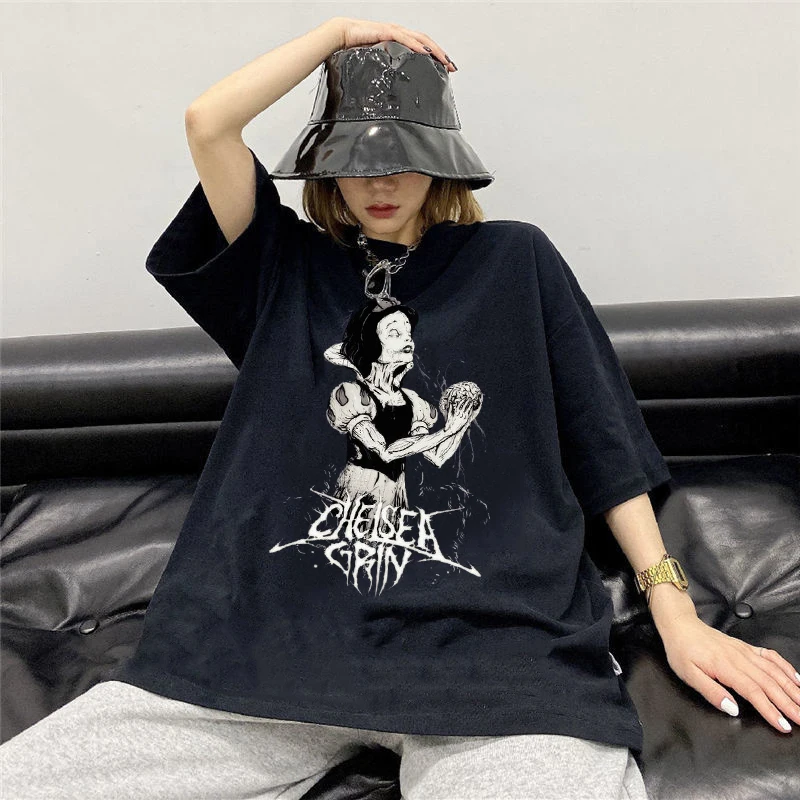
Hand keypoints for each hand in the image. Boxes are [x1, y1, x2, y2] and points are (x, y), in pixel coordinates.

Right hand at [331, 17, 454, 70]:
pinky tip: (424, 52)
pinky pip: (404, 38)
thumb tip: (395, 89)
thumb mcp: (376, 62)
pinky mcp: (385, 32)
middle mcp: (399, 33)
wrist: (340, 37)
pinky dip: (415, 45)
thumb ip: (387, 70)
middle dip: (440, 54)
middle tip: (451, 67)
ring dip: (433, 49)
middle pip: (425, 41)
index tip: (446, 68)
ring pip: (419, 39)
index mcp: (398, 40)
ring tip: (443, 61)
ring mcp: (393, 31)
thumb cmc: (355, 49)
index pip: (421, 46)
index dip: (435, 55)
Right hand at [444, 395, 472, 431]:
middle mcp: (460, 414)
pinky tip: (472, 407)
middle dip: (467, 402)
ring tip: (471, 402)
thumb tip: (450, 402)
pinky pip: (469, 414)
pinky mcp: (466, 420)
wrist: (452, 429)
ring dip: (470, 405)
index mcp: (456, 412)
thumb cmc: (450, 422)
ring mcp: (463, 417)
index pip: (460, 405)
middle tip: (469, 398)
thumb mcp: (449, 414)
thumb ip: (450, 408)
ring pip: (468, 409)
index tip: (464, 398)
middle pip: (464, 406)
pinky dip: (470, 410)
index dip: (462, 401)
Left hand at [659, 613, 799, 733]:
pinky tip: (797, 678)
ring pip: (774, 671)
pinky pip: (770, 656)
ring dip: (792, 688)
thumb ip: (710, 692)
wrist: (681, 625)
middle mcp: (739, 658)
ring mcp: (745, 651)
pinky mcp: (746, 647)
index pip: (753, 692)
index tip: (784, 726)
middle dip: (789, 703)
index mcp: (725, 667)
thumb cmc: (682, 651)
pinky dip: (785, 667)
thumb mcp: (687, 674)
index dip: (770, 710)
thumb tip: (733, 709)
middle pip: (769, 683)